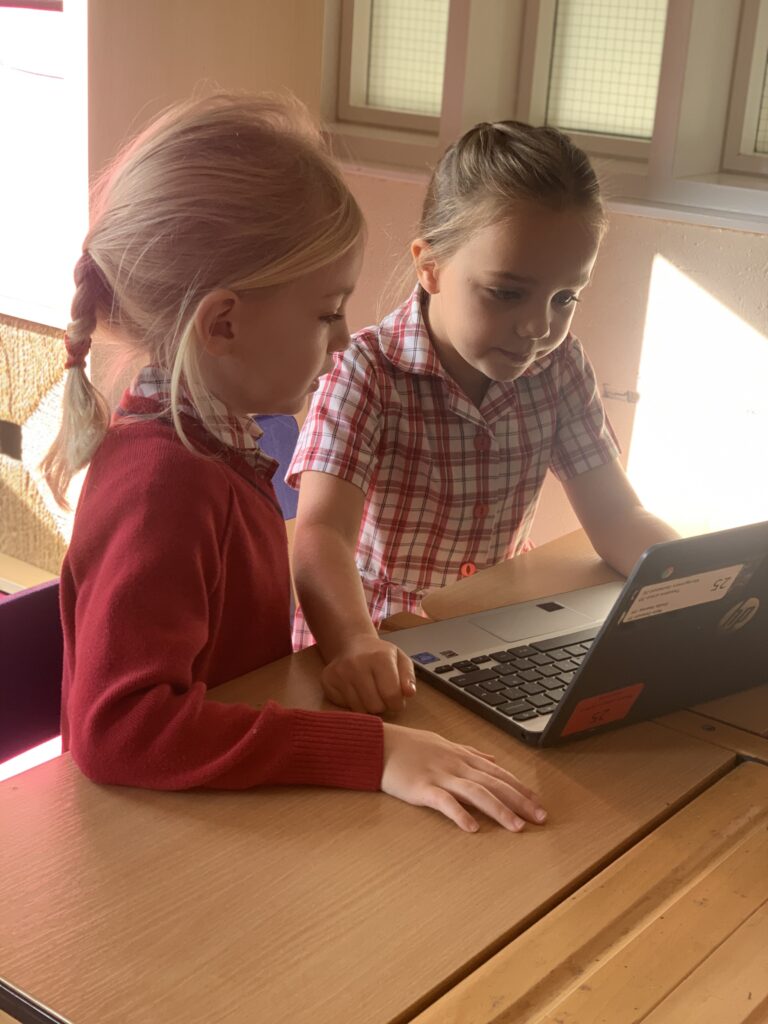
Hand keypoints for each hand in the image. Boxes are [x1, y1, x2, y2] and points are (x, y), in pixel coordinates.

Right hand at [320, 635, 416, 713]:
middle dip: (382, 706)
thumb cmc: (380, 656)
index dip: (397, 703)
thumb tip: (409, 693)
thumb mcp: (400, 660)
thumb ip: (408, 677)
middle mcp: (357, 664)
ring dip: (368, 707)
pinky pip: (344, 708)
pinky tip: (355, 692)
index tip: (396, 700)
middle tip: (381, 696)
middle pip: (375, 706)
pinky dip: (353, 704)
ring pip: (359, 710)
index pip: (391, 695)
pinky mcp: (327, 681)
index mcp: (380, 657)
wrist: (352, 644)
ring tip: (369, 694)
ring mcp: (340, 673)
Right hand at [381, 723, 546, 832]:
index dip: (520, 788)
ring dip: (499, 810)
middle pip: (494, 784)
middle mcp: (456, 765)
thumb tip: (492, 760)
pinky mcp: (422, 787)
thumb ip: (470, 753)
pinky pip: (444, 801)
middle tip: (540, 818)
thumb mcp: (444, 744)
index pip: (498, 774)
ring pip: (476, 793)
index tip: (538, 803)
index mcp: (462, 757)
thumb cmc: (410, 745)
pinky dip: (460, 814)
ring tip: (517, 827)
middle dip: (519, 801)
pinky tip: (472, 828)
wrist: (380, 744)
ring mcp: (440, 776)